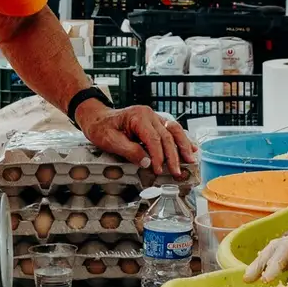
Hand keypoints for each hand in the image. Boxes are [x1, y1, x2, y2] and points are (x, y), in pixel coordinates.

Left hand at [77, 101, 195, 177]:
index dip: (159, 156)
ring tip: (191, 159)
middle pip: (167, 135)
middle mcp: (149, 114)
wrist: (96, 117)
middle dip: (174, 155)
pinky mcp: (155, 122)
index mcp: (138, 116)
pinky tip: (191, 147)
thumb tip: (147, 162)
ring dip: (183, 145)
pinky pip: (171, 129)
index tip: (159, 170)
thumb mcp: (110, 141)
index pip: (154, 139)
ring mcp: (154, 117)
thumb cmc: (101, 128)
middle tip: (177, 172)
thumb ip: (129, 151)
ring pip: (174, 130)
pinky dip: (181, 139)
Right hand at [244, 223, 287, 282]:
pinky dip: (272, 267)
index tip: (267, 278)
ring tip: (249, 279)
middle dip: (261, 262)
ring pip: (278, 253)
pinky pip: (285, 261)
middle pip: (277, 248)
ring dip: (263, 264)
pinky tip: (265, 277)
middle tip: (248, 279)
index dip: (275, 261)